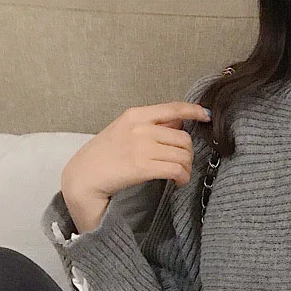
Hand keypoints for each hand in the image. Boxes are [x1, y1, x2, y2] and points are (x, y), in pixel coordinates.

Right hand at [60, 101, 211, 202]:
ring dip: (186, 168)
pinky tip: (178, 182)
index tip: (207, 116)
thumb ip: (150, 126)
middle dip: (188, 154)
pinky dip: (182, 178)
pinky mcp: (143, 167)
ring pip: (183, 155)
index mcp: (136, 115)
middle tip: (182, 165)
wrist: (84, 176)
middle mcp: (140, 128)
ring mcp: (142, 147)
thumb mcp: (124, 130)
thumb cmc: (104, 155)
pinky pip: (176, 170)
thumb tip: (178, 125)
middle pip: (184, 138)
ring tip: (179, 175)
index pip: (172, 109)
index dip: (194, 111)